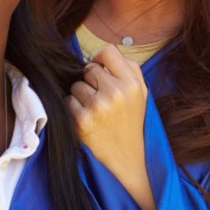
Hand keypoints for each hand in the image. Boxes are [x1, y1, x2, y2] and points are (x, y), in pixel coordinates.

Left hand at [68, 45, 154, 209]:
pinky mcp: (82, 120)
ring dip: (80, 96)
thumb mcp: (141, 94)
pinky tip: (86, 120)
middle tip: (100, 99)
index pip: (108, 52)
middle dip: (90, 81)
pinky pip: (68, 100)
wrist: (126, 158)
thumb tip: (102, 54)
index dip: (100, 58)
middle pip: (89, 69)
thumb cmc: (130, 122)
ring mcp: (98, 106)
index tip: (98, 69)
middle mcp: (116, 93)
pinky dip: (73, 109)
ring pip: (76, 85)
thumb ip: (128, 69)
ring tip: (95, 111)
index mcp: (132, 84)